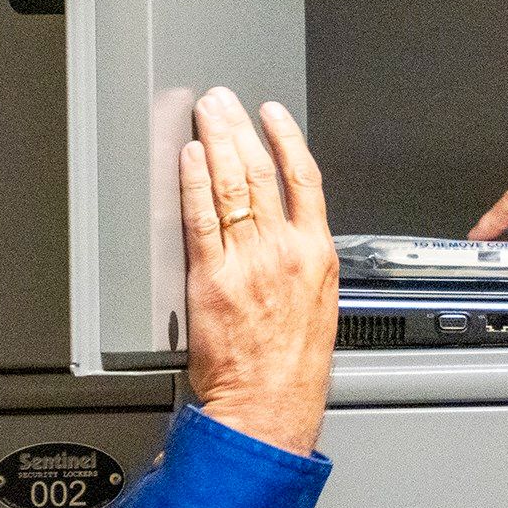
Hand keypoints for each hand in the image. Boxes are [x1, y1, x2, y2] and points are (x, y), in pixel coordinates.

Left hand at [179, 88, 338, 456]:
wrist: (268, 405)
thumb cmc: (292, 370)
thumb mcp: (318, 306)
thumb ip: (302, 264)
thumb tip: (286, 236)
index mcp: (316, 255)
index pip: (304, 180)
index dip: (287, 140)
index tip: (273, 117)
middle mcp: (284, 251)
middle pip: (262, 173)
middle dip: (240, 129)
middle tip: (224, 102)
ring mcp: (248, 261)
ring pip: (233, 187)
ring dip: (217, 143)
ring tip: (206, 116)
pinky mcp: (212, 277)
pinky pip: (201, 219)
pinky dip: (195, 184)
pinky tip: (189, 160)